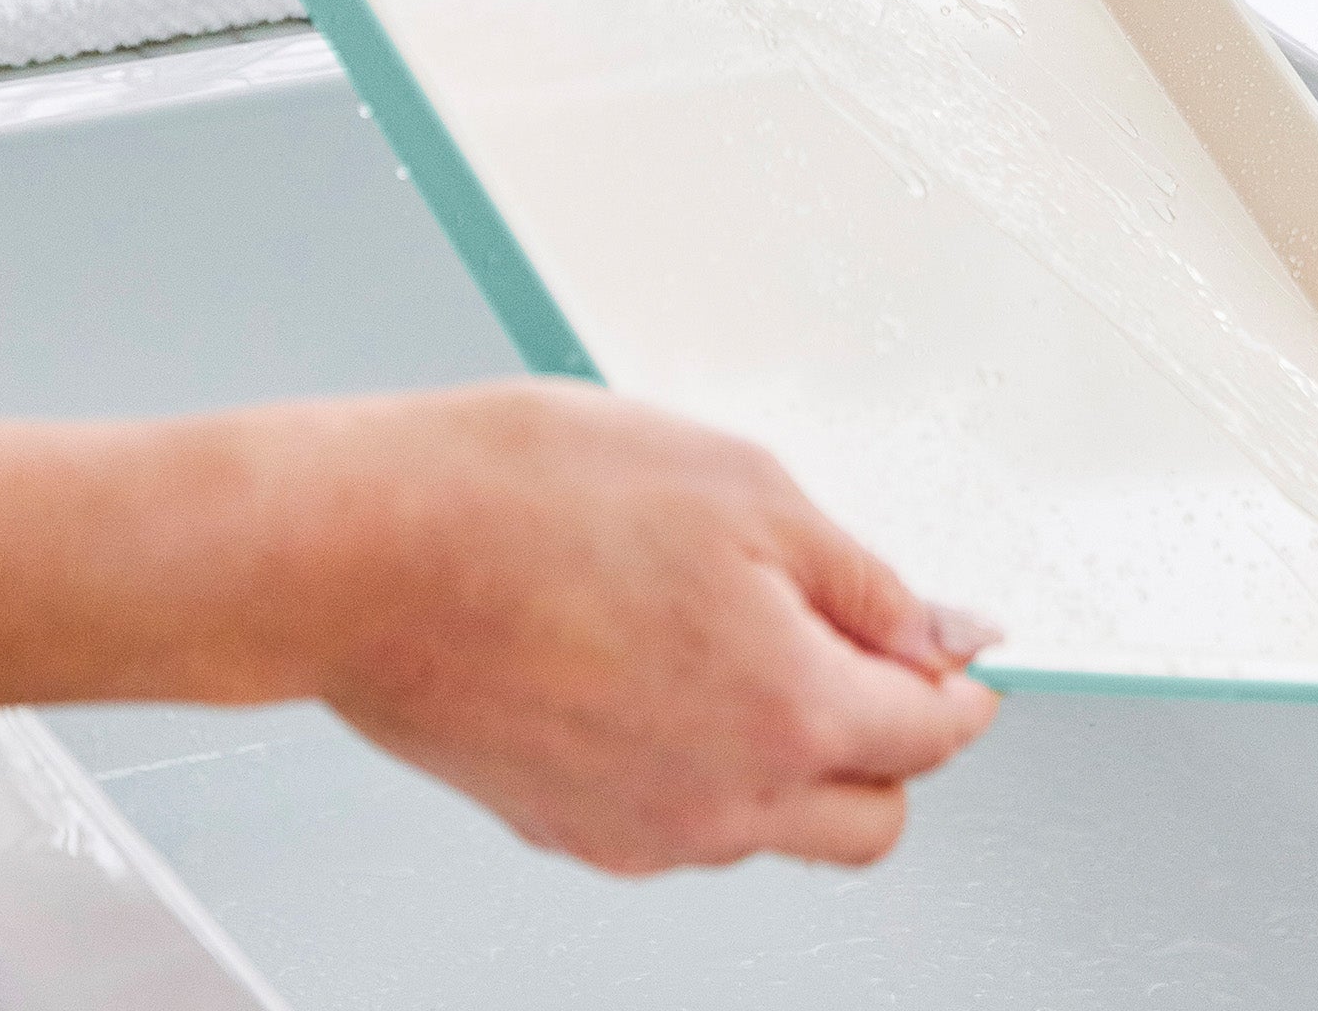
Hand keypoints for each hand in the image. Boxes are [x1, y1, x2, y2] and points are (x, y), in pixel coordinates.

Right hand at [0, 379, 999, 877]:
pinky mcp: (561, 825)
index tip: (956, 649)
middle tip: (859, 640)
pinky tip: (658, 660)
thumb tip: (947, 632)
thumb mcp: (746, 486)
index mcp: (788, 713)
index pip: (932, 738)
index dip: (958, 681)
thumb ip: (864, 578)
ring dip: (794, 749)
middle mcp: (721, 803)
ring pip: (774, 825)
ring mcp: (635, 831)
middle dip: (891, 740)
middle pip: (870, 816)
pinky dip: (703, 759)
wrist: (359, 548)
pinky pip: (679, 817)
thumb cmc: (528, 496)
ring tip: (735, 624)